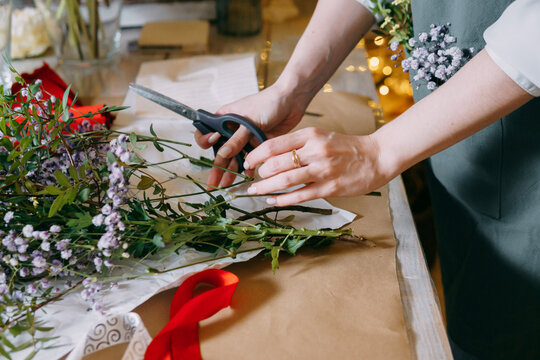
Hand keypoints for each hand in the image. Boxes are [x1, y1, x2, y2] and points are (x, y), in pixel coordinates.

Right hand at [194, 84, 306, 187]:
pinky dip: (248, 168)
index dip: (205, 141)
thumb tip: (222, 154)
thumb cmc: (268, 103)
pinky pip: (250, 159)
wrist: (292, 100)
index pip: (206, 131)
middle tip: (213, 184)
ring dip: (231, 172)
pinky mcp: (258, 144)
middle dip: (217, 168)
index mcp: (224, 118)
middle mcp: (232, 129)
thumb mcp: (249, 121)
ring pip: (235, 158)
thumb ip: (236, 139)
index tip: (209, 146)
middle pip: (220, 151)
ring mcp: (245, 138)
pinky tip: (247, 176)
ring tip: (226, 186)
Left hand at [243, 127, 390, 205]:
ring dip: (266, 187)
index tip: (247, 162)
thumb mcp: (321, 136)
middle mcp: (316, 150)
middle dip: (259, 173)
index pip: (274, 144)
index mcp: (311, 135)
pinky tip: (272, 200)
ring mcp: (323, 170)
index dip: (256, 155)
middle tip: (252, 179)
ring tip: (255, 191)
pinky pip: (300, 195)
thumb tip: (271, 155)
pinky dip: (282, 199)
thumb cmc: (346, 147)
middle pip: (276, 163)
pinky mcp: (330, 188)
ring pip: (285, 180)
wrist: (377, 156)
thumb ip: (299, 144)